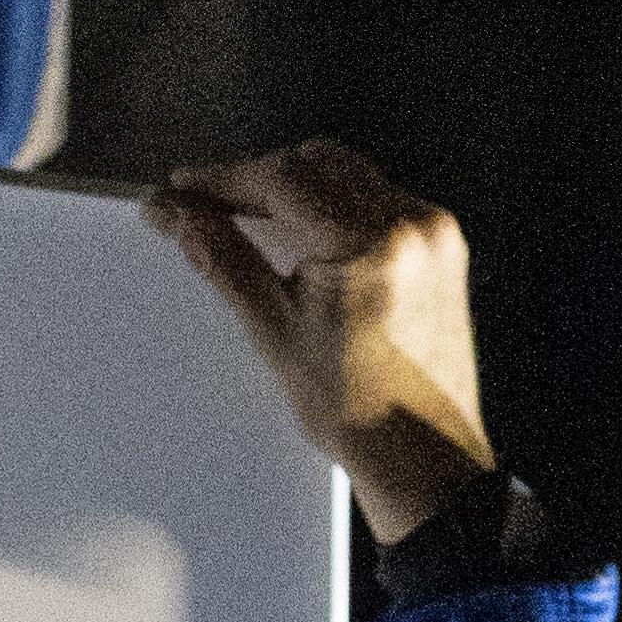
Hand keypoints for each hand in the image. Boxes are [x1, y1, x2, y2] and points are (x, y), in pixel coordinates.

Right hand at [143, 140, 494, 544]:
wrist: (424, 459)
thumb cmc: (362, 412)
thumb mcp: (275, 333)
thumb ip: (224, 261)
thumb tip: (179, 215)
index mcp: (371, 244)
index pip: (281, 179)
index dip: (222, 178)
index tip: (184, 186)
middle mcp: (412, 226)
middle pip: (316, 162)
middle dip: (258, 177)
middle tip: (210, 205)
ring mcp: (434, 234)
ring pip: (348, 175)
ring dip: (296, 187)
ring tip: (252, 221)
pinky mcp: (443, 248)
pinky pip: (379, 200)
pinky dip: (336, 207)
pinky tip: (307, 237)